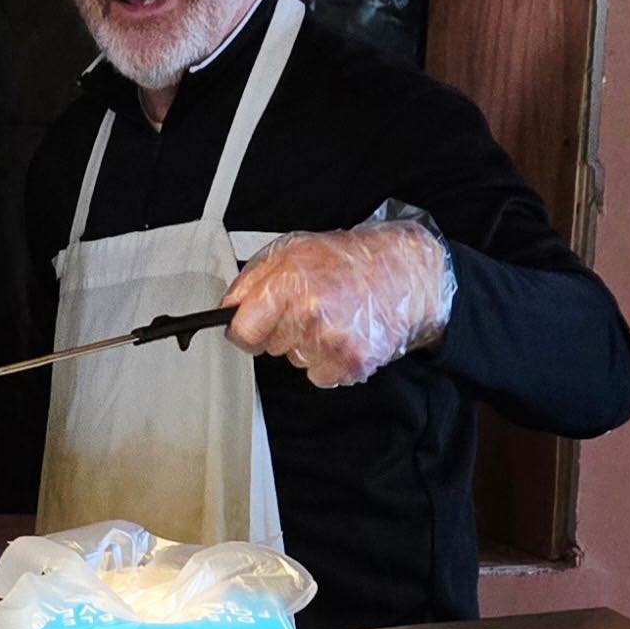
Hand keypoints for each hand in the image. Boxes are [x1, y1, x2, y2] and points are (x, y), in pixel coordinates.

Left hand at [223, 220, 453, 387]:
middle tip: (308, 307)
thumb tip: (226, 311)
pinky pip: (320, 375)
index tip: (253, 325)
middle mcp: (309, 315)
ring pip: (294, 361)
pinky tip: (343, 334)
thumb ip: (251, 283)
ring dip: (306, 345)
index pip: (242, 332)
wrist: (403, 271)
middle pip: (268, 347)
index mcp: (287, 285)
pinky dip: (328, 361)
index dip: (245, 329)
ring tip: (331, 317)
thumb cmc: (343, 260)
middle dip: (280, 330)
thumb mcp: (288, 253)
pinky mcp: (354, 363)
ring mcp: (334, 342)